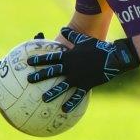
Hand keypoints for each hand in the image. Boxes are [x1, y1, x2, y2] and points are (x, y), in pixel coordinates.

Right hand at [0, 32, 43, 110]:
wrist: (50, 67)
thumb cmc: (47, 59)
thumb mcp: (44, 52)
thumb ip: (40, 43)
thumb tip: (40, 34)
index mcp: (16, 66)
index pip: (5, 64)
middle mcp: (13, 76)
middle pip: (0, 79)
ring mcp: (16, 86)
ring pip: (5, 95)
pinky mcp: (22, 96)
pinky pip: (19, 106)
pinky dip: (16, 112)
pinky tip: (15, 119)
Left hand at [25, 27, 139, 111]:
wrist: (112, 57)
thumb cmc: (98, 47)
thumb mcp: (83, 39)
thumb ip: (72, 35)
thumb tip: (62, 29)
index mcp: (68, 56)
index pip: (50, 57)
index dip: (38, 59)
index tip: (28, 61)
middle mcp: (70, 67)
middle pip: (52, 72)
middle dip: (39, 76)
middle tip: (28, 80)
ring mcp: (77, 77)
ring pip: (61, 86)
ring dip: (52, 93)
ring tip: (43, 99)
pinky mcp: (86, 85)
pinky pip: (77, 96)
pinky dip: (71, 103)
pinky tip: (64, 110)